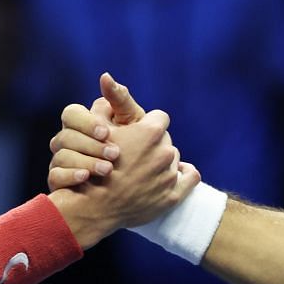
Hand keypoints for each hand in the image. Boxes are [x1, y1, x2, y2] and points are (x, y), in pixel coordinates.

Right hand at [47, 74, 149, 189]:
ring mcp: (60, 161)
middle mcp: (66, 140)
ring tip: (108, 170)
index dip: (87, 122)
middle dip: (91, 145)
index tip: (106, 132)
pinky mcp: (59, 181)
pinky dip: (70, 176)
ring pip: (61, 157)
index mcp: (80, 123)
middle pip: (65, 136)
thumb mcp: (130, 121)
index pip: (71, 113)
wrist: (132, 185)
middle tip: (115, 154)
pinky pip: (55, 177)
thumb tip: (105, 76)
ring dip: (86, 162)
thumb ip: (121, 100)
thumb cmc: (133, 146)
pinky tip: (87, 179)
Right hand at [89, 107, 197, 231]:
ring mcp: (170, 174)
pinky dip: (184, 175)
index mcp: (151, 132)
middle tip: (136, 156)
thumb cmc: (94, 164)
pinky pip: (190, 177)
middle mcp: (165, 151)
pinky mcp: (173, 196)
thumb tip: (106, 76)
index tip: (137, 134)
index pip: (159, 117)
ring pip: (173, 160)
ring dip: (161, 163)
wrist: (93, 207)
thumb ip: (108, 101)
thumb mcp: (98, 128)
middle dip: (153, 145)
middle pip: (165, 140)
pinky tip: (175, 175)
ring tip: (143, 172)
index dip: (147, 125)